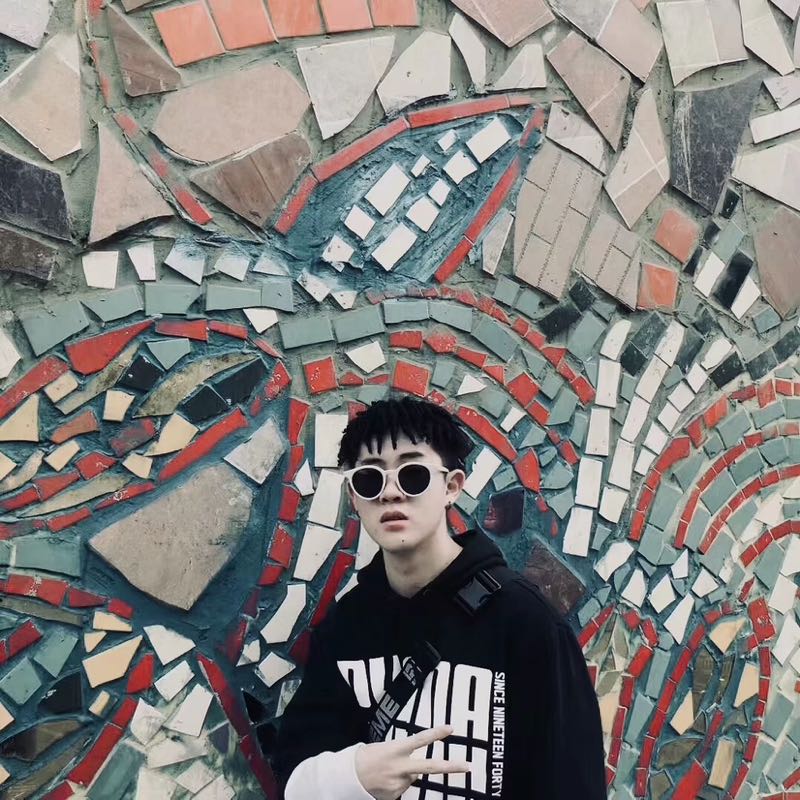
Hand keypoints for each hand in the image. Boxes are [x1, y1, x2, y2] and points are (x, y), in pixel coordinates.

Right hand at [355, 725, 470, 799]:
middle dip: (451, 767)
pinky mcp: (395, 797)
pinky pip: (403, 788)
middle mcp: (400, 767)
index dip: (436, 733)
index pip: (420, 739)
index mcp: (396, 749)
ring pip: (412, 778)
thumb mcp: (385, 748)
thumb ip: (403, 756)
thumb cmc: (368, 757)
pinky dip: (397, 784)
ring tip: (386, 772)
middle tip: (469, 766)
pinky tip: (384, 782)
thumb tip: (418, 770)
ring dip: (404, 774)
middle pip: (430, 767)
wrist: (349, 778)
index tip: (451, 728)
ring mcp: (399, 784)